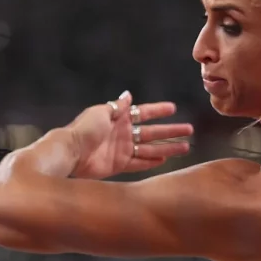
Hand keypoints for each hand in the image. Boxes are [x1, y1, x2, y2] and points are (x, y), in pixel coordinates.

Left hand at [67, 90, 192, 178]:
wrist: (70, 152)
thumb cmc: (84, 130)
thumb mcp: (101, 112)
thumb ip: (117, 106)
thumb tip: (129, 95)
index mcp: (119, 119)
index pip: (143, 113)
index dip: (158, 110)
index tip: (174, 109)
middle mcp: (124, 134)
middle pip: (152, 132)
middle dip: (171, 131)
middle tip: (189, 130)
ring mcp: (123, 150)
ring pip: (151, 149)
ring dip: (168, 148)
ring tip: (185, 147)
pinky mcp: (119, 165)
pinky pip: (139, 163)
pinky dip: (151, 162)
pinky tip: (165, 159)